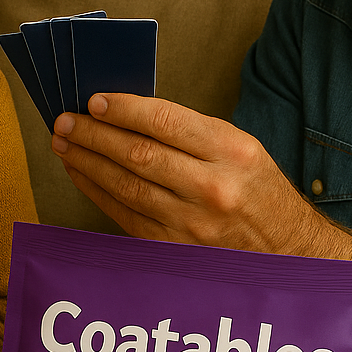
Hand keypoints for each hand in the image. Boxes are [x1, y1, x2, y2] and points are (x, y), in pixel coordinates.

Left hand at [53, 92, 351, 351]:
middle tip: (65, 121)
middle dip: (94, 135)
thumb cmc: (260, 193)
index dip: (124, 110)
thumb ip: (192, 133)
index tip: (95, 101)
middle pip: (139, 154)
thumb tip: (128, 114)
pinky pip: (126, 215)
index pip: (167, 122)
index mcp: (234, 152)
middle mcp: (213, 188)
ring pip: (126, 186)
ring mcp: (192, 223)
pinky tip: (82, 175)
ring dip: (88, 163)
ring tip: (65, 145)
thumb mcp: (242, 149)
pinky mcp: (175, 248)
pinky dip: (98, 192)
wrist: (287, 251)